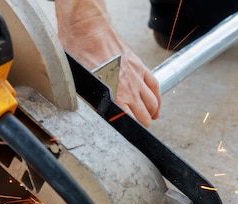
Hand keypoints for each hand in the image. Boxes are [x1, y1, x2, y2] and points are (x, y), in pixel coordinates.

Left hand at [55, 0, 160, 125]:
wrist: (89, 30)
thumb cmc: (80, 54)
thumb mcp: (79, 84)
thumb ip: (90, 103)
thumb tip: (94, 117)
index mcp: (113, 96)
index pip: (127, 123)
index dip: (127, 133)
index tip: (125, 139)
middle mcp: (128, 89)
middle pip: (143, 116)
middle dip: (140, 126)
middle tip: (135, 131)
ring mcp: (136, 77)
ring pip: (152, 104)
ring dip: (151, 115)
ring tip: (148, 121)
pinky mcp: (140, 66)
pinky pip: (155, 86)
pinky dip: (158, 99)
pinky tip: (156, 107)